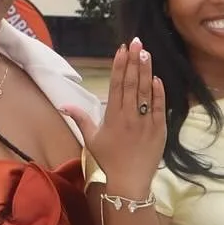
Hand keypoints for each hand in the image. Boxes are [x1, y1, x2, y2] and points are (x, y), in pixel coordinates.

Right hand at [66, 37, 166, 197]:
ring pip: (146, 92)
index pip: (116, 85)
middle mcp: (129, 116)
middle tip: (136, 42)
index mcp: (112, 117)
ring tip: (146, 53)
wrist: (129, 182)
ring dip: (146, 71)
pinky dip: (158, 92)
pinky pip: (160, 107)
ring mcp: (146, 122)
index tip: (121, 50)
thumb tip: (63, 105)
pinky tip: (156, 78)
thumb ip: (80, 119)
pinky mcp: (159, 129)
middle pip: (132, 83)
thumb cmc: (108, 161)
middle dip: (134, 61)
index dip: (119, 66)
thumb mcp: (91, 139)